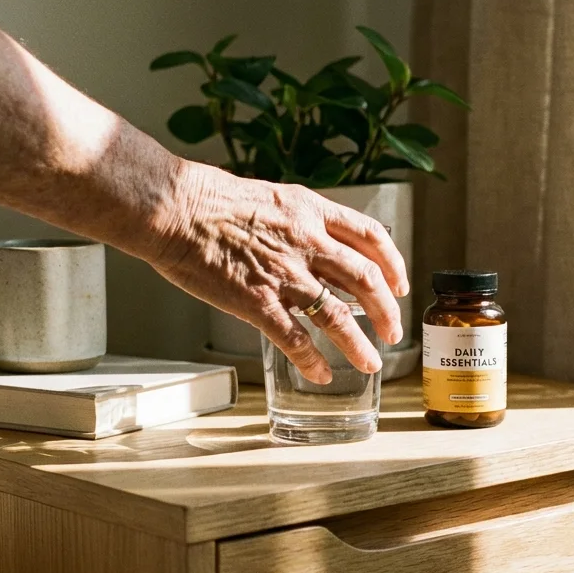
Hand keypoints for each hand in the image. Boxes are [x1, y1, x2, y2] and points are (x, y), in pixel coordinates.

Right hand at [147, 163, 407, 383]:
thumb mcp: (271, 198)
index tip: (399, 284)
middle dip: (386, 310)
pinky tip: (320, 374)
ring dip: (359, 344)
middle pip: (365, 280)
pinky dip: (312, 361)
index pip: (371, 237)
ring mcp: (284, 275)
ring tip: (370, 363)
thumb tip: (310, 241)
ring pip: (338, 315)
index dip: (392, 264)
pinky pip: (295, 339)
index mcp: (311, 212)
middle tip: (392, 330)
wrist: (174, 207)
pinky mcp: (257, 302)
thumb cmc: (209, 200)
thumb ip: (296, 222)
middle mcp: (307, 242)